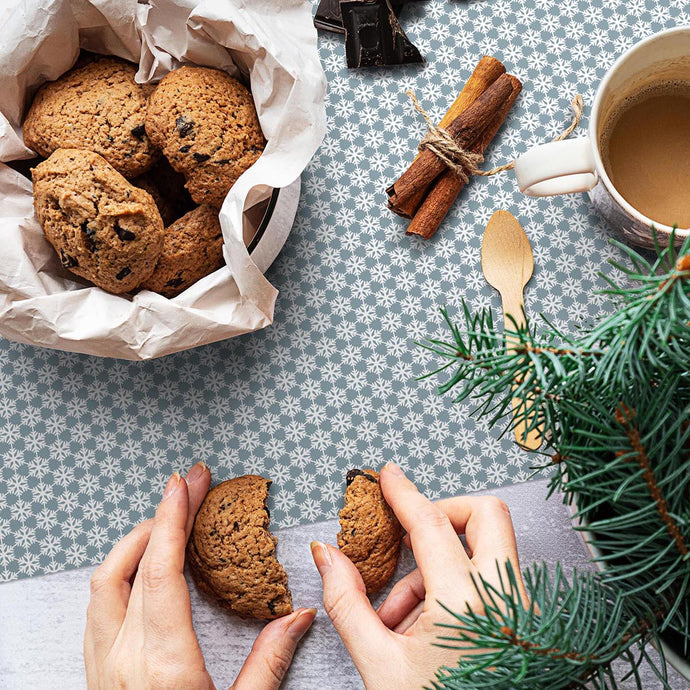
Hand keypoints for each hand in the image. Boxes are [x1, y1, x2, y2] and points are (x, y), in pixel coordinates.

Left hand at [84, 462, 315, 689]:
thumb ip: (269, 663)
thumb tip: (300, 616)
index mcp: (163, 664)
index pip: (160, 569)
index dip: (172, 518)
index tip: (185, 484)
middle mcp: (122, 657)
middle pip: (129, 562)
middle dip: (160, 514)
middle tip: (190, 486)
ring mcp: (101, 664)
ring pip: (104, 578)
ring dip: (135, 539)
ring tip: (169, 518)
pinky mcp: (95, 671)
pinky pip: (99, 602)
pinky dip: (122, 568)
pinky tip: (145, 565)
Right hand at [311, 462, 527, 689]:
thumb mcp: (379, 666)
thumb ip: (347, 603)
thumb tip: (325, 555)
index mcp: (466, 605)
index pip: (430, 524)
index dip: (403, 492)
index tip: (388, 474)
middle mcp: (506, 599)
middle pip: (486, 514)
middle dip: (444, 512)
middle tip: (412, 531)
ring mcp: (525, 610)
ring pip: (489, 548)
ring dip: (441, 565)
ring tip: (401, 617)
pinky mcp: (530, 622)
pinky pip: (493, 579)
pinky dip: (457, 587)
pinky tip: (427, 630)